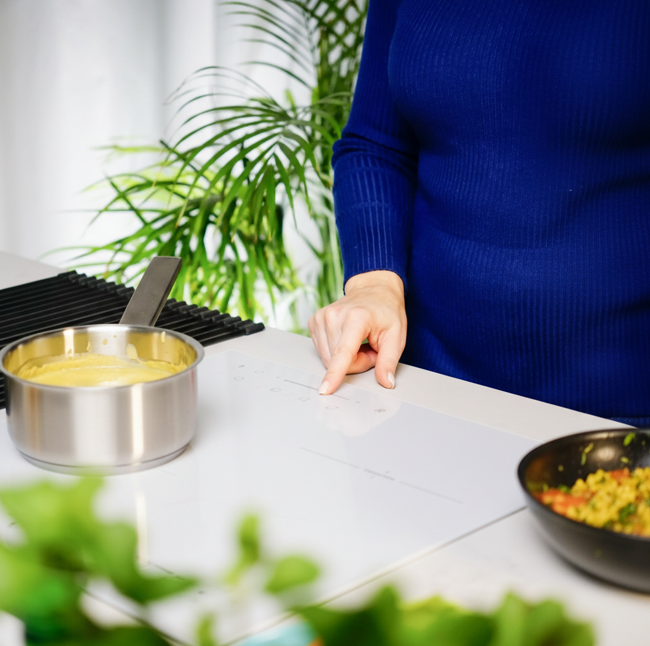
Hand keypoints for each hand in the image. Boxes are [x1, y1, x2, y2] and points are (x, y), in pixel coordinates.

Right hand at [307, 270, 406, 394]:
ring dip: (346, 358)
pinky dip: (336, 351)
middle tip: (370, 347)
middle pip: (340, 361)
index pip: (344, 352)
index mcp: (357, 318)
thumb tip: (385, 383)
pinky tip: (346, 339)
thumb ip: (389, 361)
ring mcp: (321, 317)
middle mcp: (334, 315)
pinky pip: (323, 352)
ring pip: (329, 359)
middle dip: (357, 362)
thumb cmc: (386, 311)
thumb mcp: (396, 336)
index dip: (335, 373)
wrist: (374, 290)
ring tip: (359, 342)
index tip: (325, 389)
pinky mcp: (313, 322)